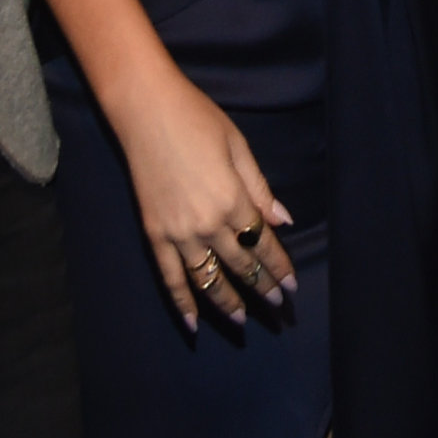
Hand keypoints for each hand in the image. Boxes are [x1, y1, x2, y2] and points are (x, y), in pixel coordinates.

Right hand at [112, 67, 296, 330]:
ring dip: (227, 302)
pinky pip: (170, 278)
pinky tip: (193, 324)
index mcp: (233, 199)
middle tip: (276, 306)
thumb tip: (283, 220)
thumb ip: (260, 188)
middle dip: (261, 286)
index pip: (262, 242)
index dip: (278, 265)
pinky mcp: (154, 235)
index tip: (291, 286)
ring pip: (207, 279)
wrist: (147, 112)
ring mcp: (178, 234)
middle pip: (240, 264)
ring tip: (243, 320)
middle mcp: (208, 224)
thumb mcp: (238, 147)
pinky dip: (182, 303)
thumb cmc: (198, 120)